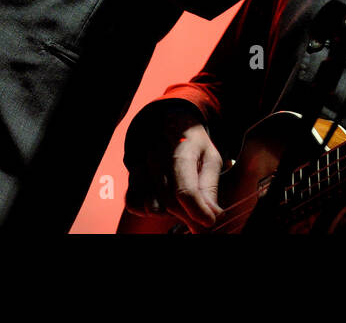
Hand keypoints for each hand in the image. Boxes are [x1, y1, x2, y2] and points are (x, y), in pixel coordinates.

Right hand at [125, 107, 224, 231]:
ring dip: (170, 212)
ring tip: (181, 199)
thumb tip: (214, 215)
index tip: (209, 221)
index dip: (197, 211)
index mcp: (183, 151)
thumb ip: (210, 187)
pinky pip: (135, 205)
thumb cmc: (193, 145)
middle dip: (188, 215)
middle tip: (201, 213)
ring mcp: (142, 167)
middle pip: (170, 204)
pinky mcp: (131, 177)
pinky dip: (148, 209)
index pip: (186, 191)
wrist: (169, 124)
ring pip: (154, 207)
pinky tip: (162, 199)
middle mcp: (158, 158)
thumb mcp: (210, 159)